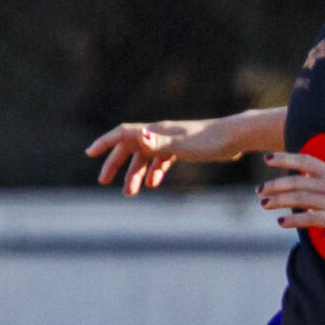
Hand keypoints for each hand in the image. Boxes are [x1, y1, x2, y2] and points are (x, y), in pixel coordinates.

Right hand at [88, 118, 248, 193]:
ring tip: (130, 193)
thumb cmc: (209, 140)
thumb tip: (138, 137)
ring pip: (145, 158)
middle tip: (103, 182)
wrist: (235, 137)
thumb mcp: (181, 145)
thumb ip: (158, 143)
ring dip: (136, 174)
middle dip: (115, 165)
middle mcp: (159, 134)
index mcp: (154, 131)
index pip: (122, 134)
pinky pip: (162, 160)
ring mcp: (170, 142)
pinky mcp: (183, 149)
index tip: (89, 154)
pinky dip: (155, 172)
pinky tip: (154, 184)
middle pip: (129, 148)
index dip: (104, 143)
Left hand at [259, 130, 324, 235]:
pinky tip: (282, 223)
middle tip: (259, 190)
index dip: (284, 159)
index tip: (268, 159)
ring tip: (264, 205)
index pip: (304, 161)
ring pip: (298, 199)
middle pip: (295, 181)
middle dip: (275, 185)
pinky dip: (294, 220)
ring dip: (278, 201)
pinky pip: (310, 219)